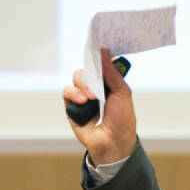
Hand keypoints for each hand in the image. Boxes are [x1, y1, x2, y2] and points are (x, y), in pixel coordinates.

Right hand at [62, 49, 136, 165]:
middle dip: (91, 74)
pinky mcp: (72, 106)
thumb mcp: (122, 92)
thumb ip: (112, 72)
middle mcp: (95, 88)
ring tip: (91, 98)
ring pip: (76, 78)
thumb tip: (104, 51)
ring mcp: (83, 96)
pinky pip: (66, 92)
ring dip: (83, 85)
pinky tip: (82, 101)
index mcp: (109, 83)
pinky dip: (74, 94)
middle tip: (98, 84)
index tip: (96, 47)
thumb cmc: (122, 119)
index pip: (100, 64)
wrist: (113, 142)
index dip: (98, 56)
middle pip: (87, 69)